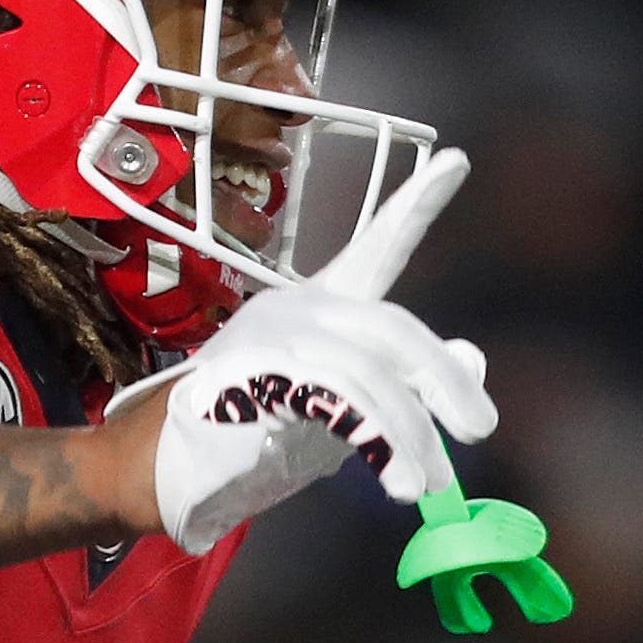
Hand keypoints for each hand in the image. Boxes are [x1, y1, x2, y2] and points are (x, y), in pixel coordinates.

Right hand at [135, 149, 496, 551]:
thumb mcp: (346, 408)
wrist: (163, 470)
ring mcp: (273, 337)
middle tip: (480, 428)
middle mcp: (298, 308)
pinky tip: (392, 477)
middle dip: (443, 380)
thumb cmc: (254, 437)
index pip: (376, 245)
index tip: (457, 158)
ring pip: (370, 373)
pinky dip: (378, 444)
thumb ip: (404, 382)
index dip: (417, 205)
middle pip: (393, 327)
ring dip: (409, 435)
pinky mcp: (257, 375)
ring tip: (426, 484)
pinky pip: (339, 403)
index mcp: (320, 305)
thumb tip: (473, 359)